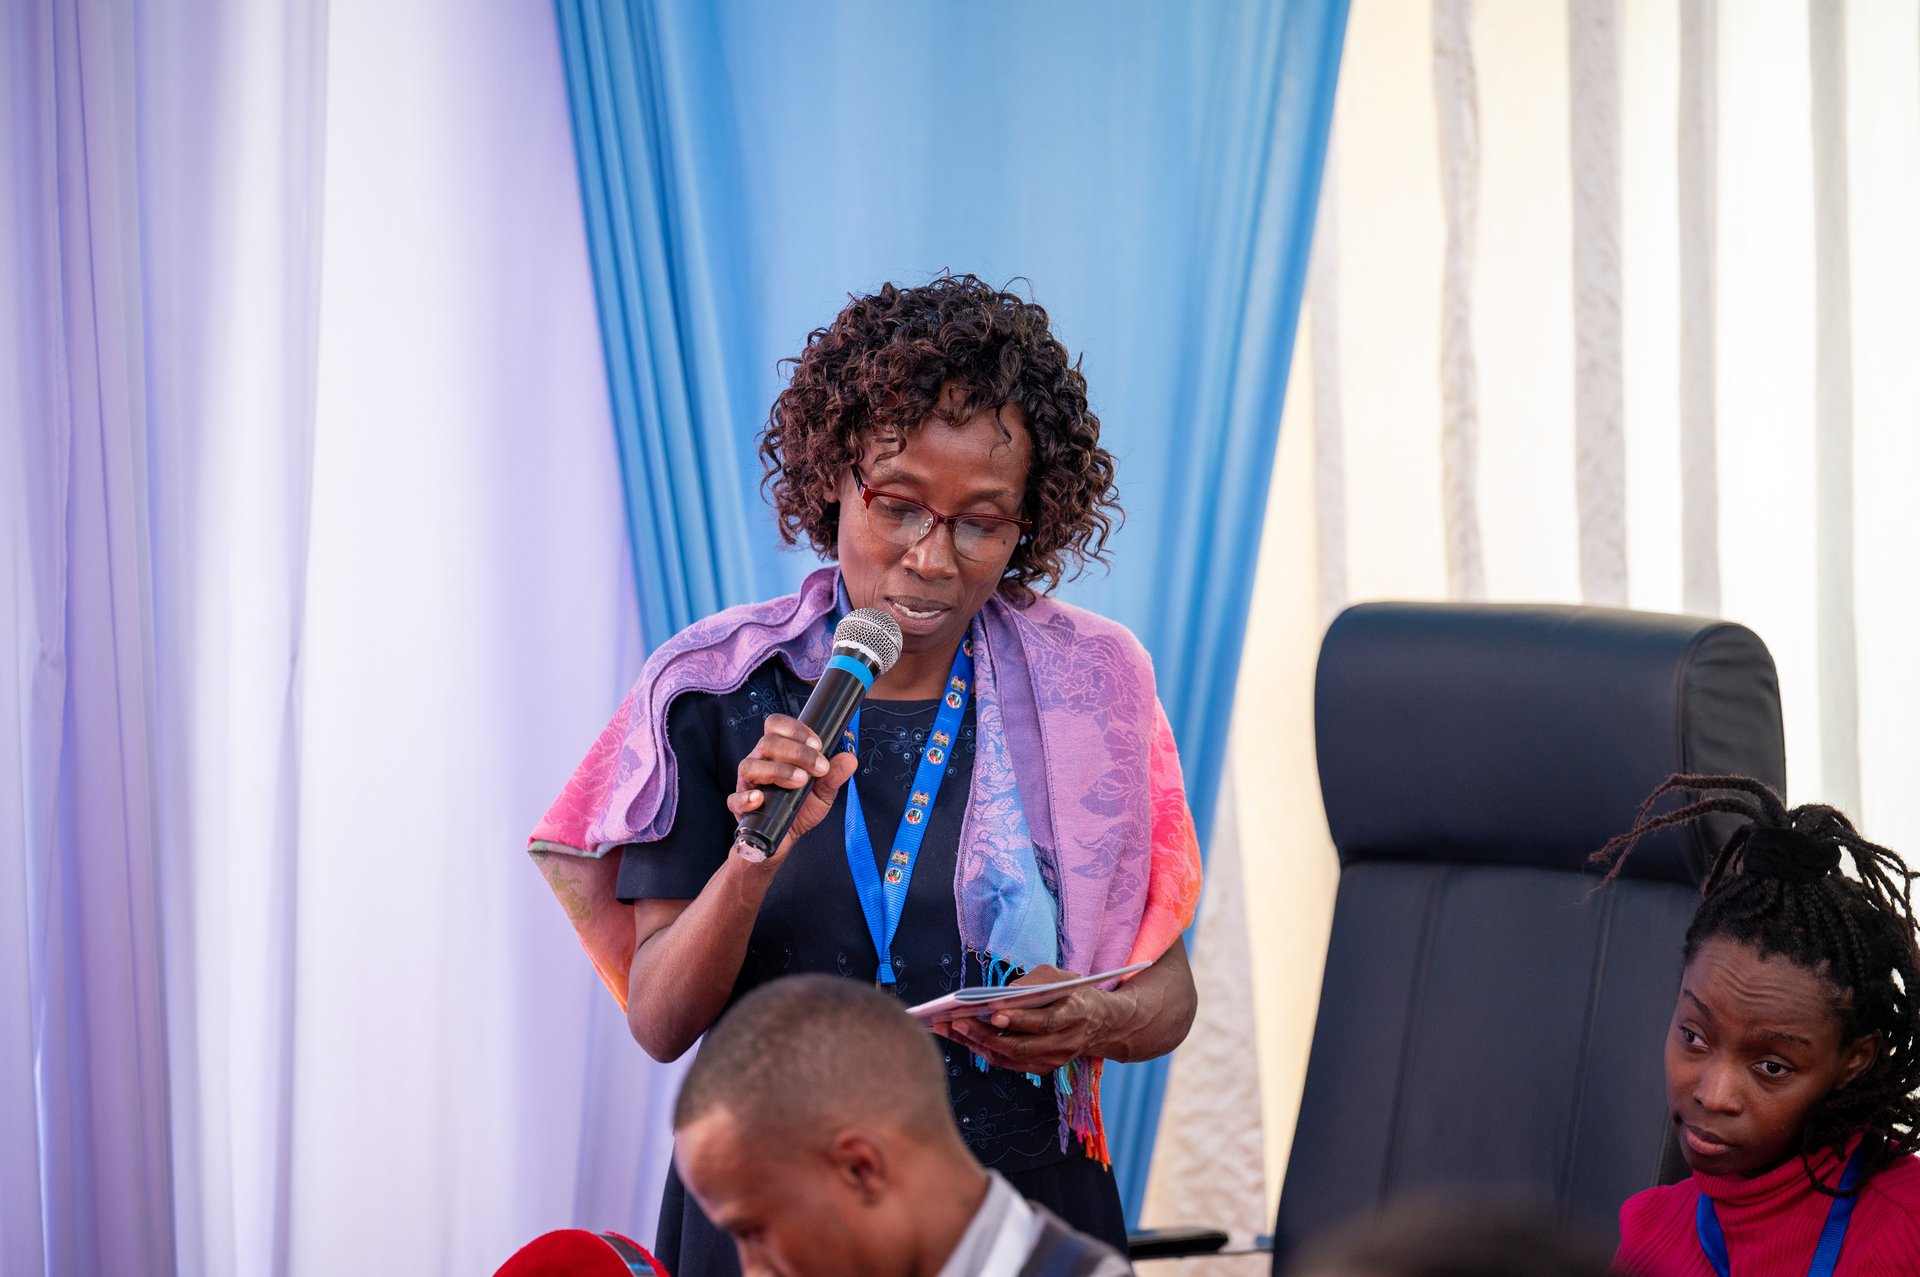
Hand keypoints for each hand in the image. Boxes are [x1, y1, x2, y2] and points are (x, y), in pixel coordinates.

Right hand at [725, 714, 857, 864]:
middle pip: (768, 743)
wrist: (785, 840)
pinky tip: (760, 799)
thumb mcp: (822, 793)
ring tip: (800, 781)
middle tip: (820, 768)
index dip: (796, 730)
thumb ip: (834, 776)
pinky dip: (746, 798)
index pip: (777, 726)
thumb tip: (850, 759)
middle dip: (797, 753)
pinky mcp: (739, 806)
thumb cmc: (800, 809)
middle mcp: (759, 761)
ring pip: (750, 766)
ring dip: (778, 770)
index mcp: (777, 752)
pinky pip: (735, 798)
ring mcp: (747, 783)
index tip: (818, 745)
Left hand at [934, 965, 1114, 1074]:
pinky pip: (1007, 1062)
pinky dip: (982, 1049)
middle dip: (985, 1034)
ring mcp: (1052, 1061)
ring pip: (1009, 1058)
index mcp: (1074, 1016)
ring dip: (976, 1043)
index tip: (992, 1012)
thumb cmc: (1073, 992)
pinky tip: (961, 1036)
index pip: (1044, 1022)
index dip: (1018, 1019)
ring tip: (948, 1028)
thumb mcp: (1060, 976)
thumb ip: (1033, 983)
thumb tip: (999, 996)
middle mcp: (1064, 1044)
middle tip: (956, 1021)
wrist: (1100, 1023)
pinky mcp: (1040, 1068)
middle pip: (1021, 1046)